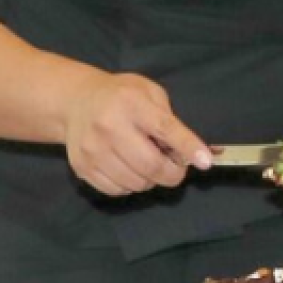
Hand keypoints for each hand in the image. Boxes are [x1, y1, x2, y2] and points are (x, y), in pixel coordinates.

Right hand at [58, 72, 211, 197]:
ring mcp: (93, 150)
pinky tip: (129, 169)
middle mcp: (109, 127)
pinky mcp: (82, 167)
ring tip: (148, 163)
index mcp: (131, 103)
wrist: (76, 101)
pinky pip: (117, 190)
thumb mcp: (148, 92)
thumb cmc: (121, 96)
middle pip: (151, 165)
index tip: (205, 161)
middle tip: (176, 168)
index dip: (187, 147)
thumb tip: (188, 151)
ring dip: (151, 180)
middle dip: (173, 173)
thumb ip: (168, 117)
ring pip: (136, 183)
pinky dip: (130, 185)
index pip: (165, 129)